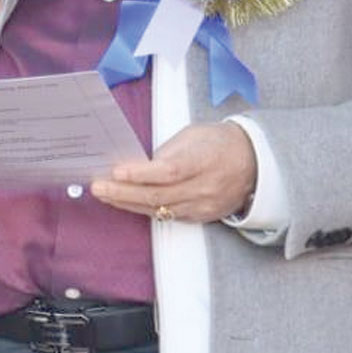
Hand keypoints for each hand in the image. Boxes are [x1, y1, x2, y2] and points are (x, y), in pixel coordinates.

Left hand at [91, 123, 256, 223]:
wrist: (252, 163)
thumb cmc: (219, 143)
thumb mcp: (194, 135)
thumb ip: (167, 151)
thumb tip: (137, 165)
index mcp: (203, 161)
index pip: (168, 171)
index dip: (141, 174)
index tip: (117, 171)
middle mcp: (203, 187)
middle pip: (158, 195)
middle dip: (123, 192)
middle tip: (98, 187)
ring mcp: (202, 206)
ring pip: (159, 210)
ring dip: (128, 203)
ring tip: (105, 194)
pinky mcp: (200, 217)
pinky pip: (167, 216)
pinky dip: (144, 209)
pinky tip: (127, 202)